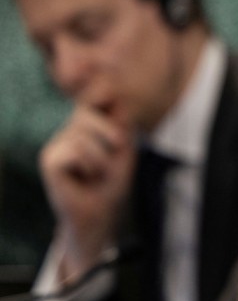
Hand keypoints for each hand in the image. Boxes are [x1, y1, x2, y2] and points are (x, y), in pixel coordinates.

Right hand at [40, 103, 135, 278]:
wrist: (101, 212)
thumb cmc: (113, 180)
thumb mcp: (124, 147)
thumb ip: (120, 121)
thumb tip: (115, 96)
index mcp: (87, 124)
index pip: (95, 93)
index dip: (105, 89)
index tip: (115, 90)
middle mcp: (69, 130)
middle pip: (88, 111)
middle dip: (111, 137)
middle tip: (109, 162)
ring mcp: (57, 144)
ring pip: (85, 134)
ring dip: (103, 159)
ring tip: (97, 173)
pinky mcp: (49, 159)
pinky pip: (77, 150)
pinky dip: (91, 166)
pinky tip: (84, 179)